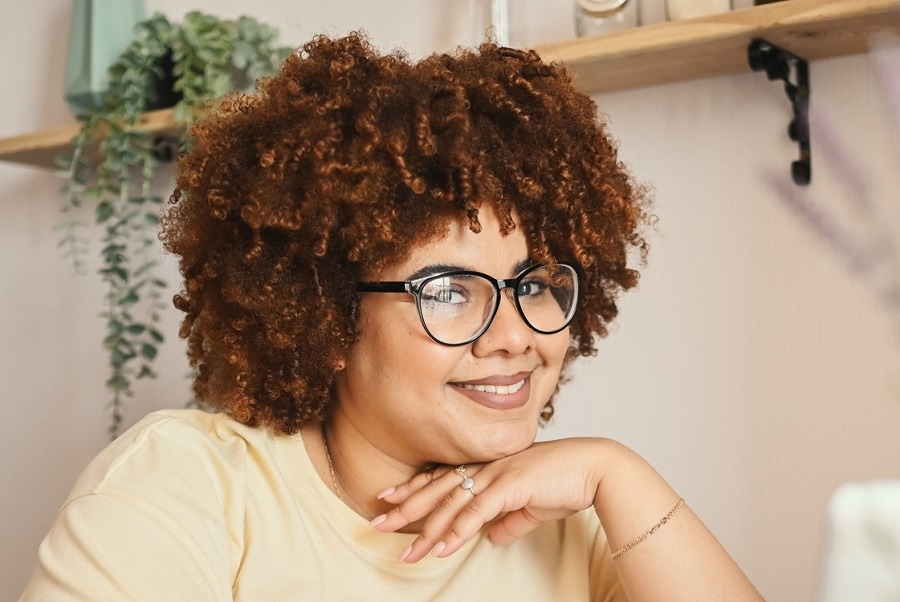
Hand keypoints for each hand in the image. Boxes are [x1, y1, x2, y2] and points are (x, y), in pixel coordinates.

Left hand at [371, 438, 605, 562]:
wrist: (596, 468)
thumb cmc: (566, 483)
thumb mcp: (531, 506)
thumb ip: (509, 521)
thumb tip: (493, 539)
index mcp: (490, 466)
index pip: (444, 476)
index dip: (415, 487)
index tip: (390, 496)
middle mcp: (488, 466)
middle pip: (438, 487)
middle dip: (406, 506)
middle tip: (377, 521)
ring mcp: (497, 474)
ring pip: (451, 503)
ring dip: (426, 529)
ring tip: (406, 552)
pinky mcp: (511, 486)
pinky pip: (476, 513)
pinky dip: (456, 532)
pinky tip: (439, 549)